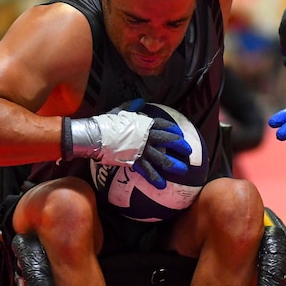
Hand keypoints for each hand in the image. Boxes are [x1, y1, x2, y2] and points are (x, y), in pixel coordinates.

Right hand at [63, 109, 191, 188]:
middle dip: (178, 145)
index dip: (171, 129)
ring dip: (172, 163)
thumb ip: (131, 107)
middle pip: (166, 140)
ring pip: (160, 157)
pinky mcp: (134, 160)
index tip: (179, 133)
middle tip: (188, 151)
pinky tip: (162, 185)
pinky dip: (154, 178)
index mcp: (143, 123)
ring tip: (183, 170)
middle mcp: (145, 136)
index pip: (161, 125)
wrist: (96, 135)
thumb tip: (140, 101)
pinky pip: (146, 170)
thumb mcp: (120, 111)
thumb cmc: (106, 122)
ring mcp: (141, 149)